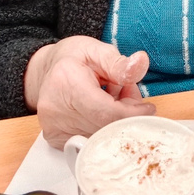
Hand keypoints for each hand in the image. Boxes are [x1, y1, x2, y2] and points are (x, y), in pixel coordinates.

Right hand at [24, 36, 155, 148]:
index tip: (147, 108)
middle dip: (127, 117)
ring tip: (114, 100)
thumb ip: (120, 63)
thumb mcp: (98, 51)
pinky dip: (103, 130)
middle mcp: (56, 110)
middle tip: (131, 99)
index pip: (107, 113)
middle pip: (105, 128)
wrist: (46, 69)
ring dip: (116, 123)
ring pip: (100, 138)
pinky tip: (102, 113)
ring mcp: (53, 128)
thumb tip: (141, 63)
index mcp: (67, 83)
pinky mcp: (56, 140)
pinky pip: (90, 143)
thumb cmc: (73, 58)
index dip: (133, 114)